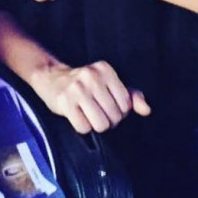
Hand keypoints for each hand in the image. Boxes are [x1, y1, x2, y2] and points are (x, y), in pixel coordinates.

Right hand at [30, 60, 150, 133]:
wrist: (51, 77)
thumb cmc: (84, 84)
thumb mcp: (108, 83)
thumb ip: (130, 95)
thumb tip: (146, 110)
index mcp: (105, 69)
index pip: (126, 105)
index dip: (119, 111)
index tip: (106, 105)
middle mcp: (91, 76)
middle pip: (114, 117)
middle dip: (107, 120)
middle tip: (96, 111)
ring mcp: (77, 88)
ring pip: (101, 125)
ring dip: (95, 125)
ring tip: (88, 114)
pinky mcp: (64, 102)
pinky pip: (84, 128)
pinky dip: (82, 127)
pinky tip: (76, 115)